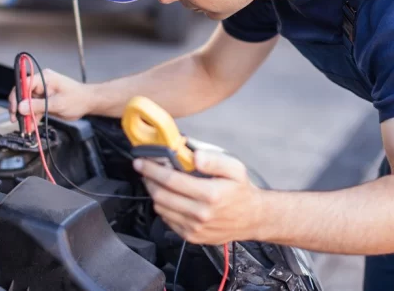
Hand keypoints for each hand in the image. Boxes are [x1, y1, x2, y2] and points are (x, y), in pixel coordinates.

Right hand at [8, 68, 91, 121]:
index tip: (14, 109)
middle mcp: (41, 83)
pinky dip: (32, 117)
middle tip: (16, 120)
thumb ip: (38, 106)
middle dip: (19, 108)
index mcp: (44, 78)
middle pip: (23, 94)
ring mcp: (42, 92)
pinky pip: (34, 108)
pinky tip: (31, 126)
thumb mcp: (57, 103)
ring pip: (27, 103)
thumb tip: (21, 107)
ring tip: (25, 127)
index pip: (23, 84)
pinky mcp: (44, 100)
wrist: (89, 102)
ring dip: (25, 115)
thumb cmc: (78, 98)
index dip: (16, 96)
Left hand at [133, 149, 263, 244]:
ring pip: (161, 208)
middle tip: (145, 170)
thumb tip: (194, 155)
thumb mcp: (235, 168)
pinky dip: (163, 207)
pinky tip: (169, 197)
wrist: (252, 218)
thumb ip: (213, 159)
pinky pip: (167, 220)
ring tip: (156, 182)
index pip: (171, 180)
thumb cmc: (241, 191)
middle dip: (148, 180)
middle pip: (161, 195)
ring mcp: (194, 228)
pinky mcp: (191, 236)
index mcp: (210, 194)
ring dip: (154, 193)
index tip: (141, 162)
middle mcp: (200, 213)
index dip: (152, 169)